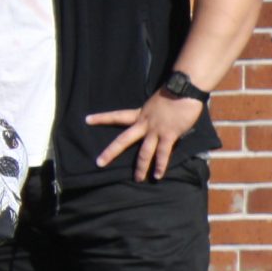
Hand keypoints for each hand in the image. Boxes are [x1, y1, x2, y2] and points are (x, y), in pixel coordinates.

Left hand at [88, 92, 205, 181]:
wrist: (184, 91)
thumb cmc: (174, 93)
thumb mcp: (156, 102)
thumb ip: (154, 113)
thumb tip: (158, 119)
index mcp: (140, 114)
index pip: (117, 116)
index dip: (102, 118)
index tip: (87, 120)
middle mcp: (144, 124)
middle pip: (123, 140)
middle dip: (111, 152)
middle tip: (99, 163)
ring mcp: (156, 131)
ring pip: (144, 152)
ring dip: (140, 167)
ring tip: (138, 179)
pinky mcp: (169, 135)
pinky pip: (163, 153)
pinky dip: (161, 165)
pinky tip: (158, 175)